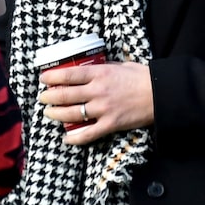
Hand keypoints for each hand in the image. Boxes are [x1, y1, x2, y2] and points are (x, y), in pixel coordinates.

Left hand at [38, 61, 153, 145]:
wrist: (161, 94)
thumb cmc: (143, 77)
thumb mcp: (121, 65)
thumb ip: (104, 68)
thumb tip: (92, 68)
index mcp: (100, 74)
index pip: (69, 75)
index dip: (52, 76)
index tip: (42, 78)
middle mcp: (97, 91)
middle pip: (65, 95)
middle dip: (49, 97)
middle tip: (43, 98)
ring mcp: (103, 109)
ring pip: (72, 114)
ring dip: (56, 114)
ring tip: (49, 113)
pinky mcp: (110, 124)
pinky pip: (88, 134)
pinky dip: (75, 138)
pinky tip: (66, 139)